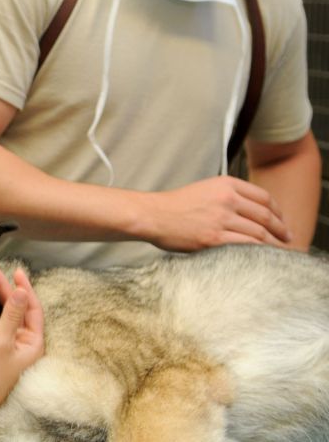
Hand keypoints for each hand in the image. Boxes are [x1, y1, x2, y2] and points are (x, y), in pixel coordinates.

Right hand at [0, 261, 44, 426]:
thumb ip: (11, 315)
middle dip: (7, 288)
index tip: (14, 271)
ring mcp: (14, 347)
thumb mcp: (1, 343)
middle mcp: (26, 344)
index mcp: (34, 344)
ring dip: (2, 296)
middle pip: (20, 308)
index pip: (33, 308)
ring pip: (10, 314)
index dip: (24, 288)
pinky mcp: (0, 350)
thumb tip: (21, 291)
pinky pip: (2, 322)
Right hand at [141, 176, 292, 250]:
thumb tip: (248, 211)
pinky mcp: (214, 238)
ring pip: (259, 232)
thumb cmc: (174, 206)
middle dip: (281, 229)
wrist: (153, 215)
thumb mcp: (204, 189)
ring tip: (280, 251)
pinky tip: (263, 257)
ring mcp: (221, 219)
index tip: (282, 221)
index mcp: (226, 184)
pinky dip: (259, 252)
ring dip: (273, 243)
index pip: (264, 197)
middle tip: (288, 238)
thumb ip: (227, 195)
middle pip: (265, 216)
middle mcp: (227, 199)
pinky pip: (245, 245)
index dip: (278, 211)